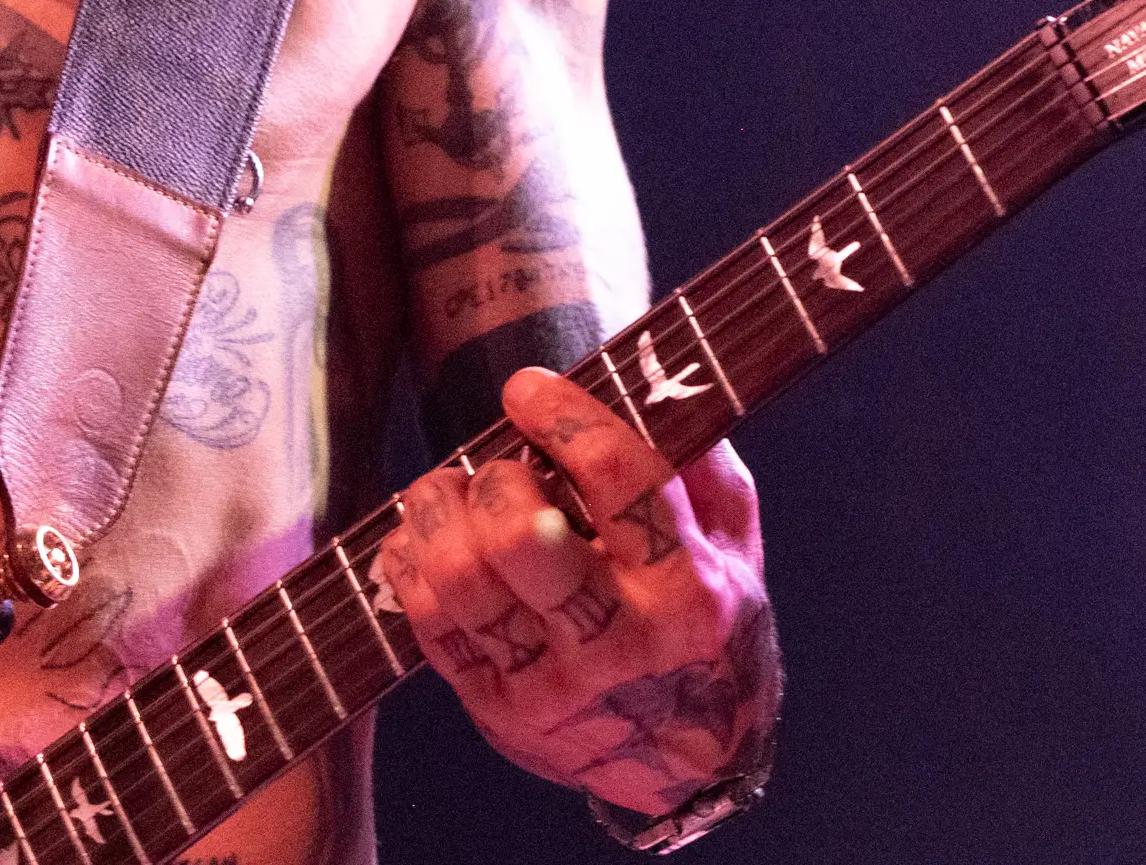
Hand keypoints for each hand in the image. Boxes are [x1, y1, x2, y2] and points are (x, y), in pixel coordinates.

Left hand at [375, 366, 777, 819]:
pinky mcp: (499, 712)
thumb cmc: (711, 628)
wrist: (694, 763)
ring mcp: (552, 684)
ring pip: (460, 579)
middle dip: (496, 477)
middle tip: (500, 465)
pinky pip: (429, 625)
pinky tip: (424, 537)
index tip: (529, 388)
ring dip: (437, 512)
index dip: (564, 417)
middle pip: (519, 534)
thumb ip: (699, 463)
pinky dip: (410, 564)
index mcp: (687, 588)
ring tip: (447, 490)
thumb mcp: (735, 542)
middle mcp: (619, 640)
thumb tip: (648, 382)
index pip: (619, 478)